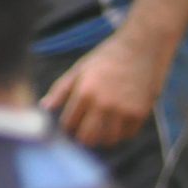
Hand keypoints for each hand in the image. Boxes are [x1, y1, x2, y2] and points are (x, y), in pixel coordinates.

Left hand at [40, 35, 166, 150]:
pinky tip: (118, 124)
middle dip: (83, 138)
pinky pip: (128, 135)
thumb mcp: (80, 69)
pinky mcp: (140, 113)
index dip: (68, 128)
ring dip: (103, 138)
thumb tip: (44, 107)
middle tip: (84, 135)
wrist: (143, 47)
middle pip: (88, 137)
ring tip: (101, 130)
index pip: (69, 123)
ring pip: (109, 139)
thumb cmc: (108, 57)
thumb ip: (62, 89)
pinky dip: (121, 133)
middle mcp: (103, 103)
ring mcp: (123, 110)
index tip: (71, 127)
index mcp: (85, 91)